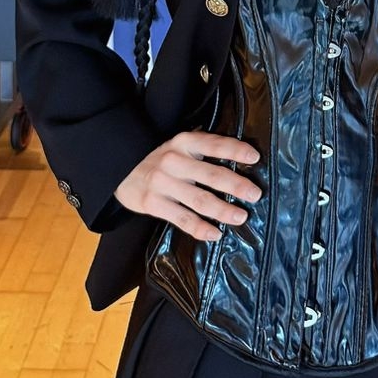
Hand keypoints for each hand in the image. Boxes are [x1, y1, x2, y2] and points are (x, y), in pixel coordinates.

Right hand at [113, 131, 261, 241]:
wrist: (122, 171)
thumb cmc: (163, 160)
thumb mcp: (181, 147)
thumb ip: (204, 151)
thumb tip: (244, 160)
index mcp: (184, 142)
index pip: (214, 144)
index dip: (235, 150)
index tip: (254, 158)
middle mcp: (174, 161)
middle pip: (210, 174)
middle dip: (236, 185)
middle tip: (255, 194)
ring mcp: (163, 183)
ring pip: (199, 200)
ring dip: (222, 210)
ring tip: (241, 217)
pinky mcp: (154, 203)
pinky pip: (182, 219)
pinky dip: (200, 228)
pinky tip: (215, 234)